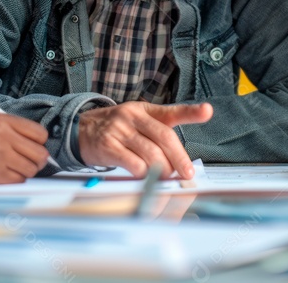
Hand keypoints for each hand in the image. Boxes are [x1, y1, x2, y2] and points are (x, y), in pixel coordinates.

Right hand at [0, 113, 50, 183]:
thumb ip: (12, 128)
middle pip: (40, 153)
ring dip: (26, 170)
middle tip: (28, 160)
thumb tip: (38, 141)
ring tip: (12, 166)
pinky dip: (15, 179)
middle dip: (37, 158)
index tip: (34, 145)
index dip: (39, 141)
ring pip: (32, 169)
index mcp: (1, 121)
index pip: (40, 133)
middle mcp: (2, 137)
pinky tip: (2, 173)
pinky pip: (19, 180)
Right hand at [78, 102, 212, 178]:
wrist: (79, 130)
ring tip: (164, 177)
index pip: (170, 111)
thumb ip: (157, 134)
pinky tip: (143, 176)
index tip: (207, 111)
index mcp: (144, 110)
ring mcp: (119, 130)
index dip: (191, 112)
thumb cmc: (115, 129)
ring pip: (151, 153)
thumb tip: (178, 162)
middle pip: (165, 137)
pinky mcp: (108, 146)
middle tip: (187, 173)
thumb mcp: (136, 121)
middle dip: (179, 158)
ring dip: (162, 170)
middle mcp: (132, 116)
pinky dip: (143, 174)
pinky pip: (133, 163)